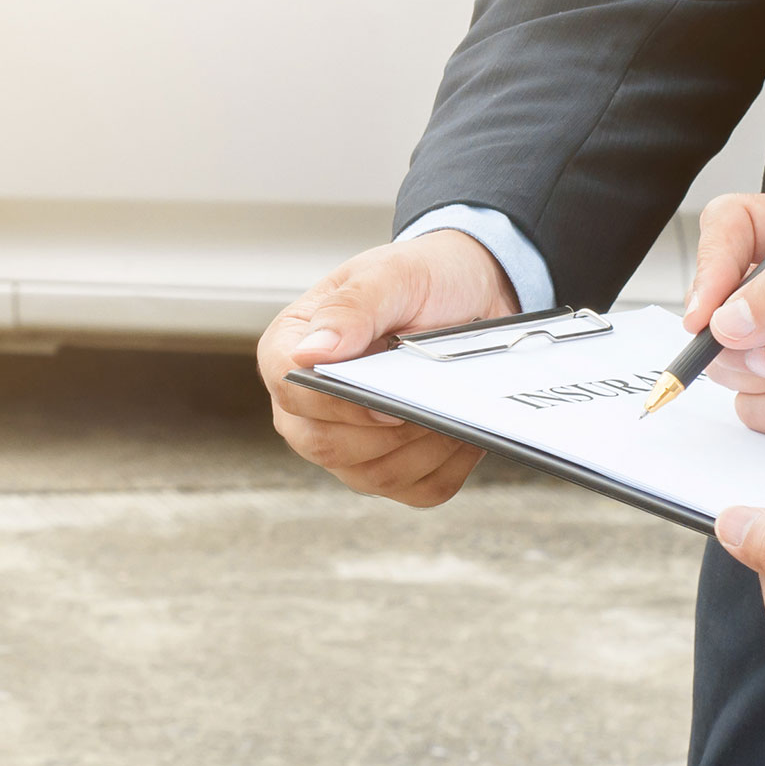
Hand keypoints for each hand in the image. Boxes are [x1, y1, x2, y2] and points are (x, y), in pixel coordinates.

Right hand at [258, 230, 518, 506]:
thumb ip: (350, 309)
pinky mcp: (392, 468)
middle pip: (324, 445)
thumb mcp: (392, 275)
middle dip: (386, 429)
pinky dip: (449, 464)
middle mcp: (308, 407)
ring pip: (374, 475)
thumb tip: (307, 353)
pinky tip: (464, 430)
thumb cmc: (424, 280)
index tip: (383, 396)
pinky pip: (418, 490)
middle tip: (428, 395)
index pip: (290, 389)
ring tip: (450, 405)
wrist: (473, 296)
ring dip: (423, 446)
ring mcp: (347, 445)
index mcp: (291, 349)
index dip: (334, 402)